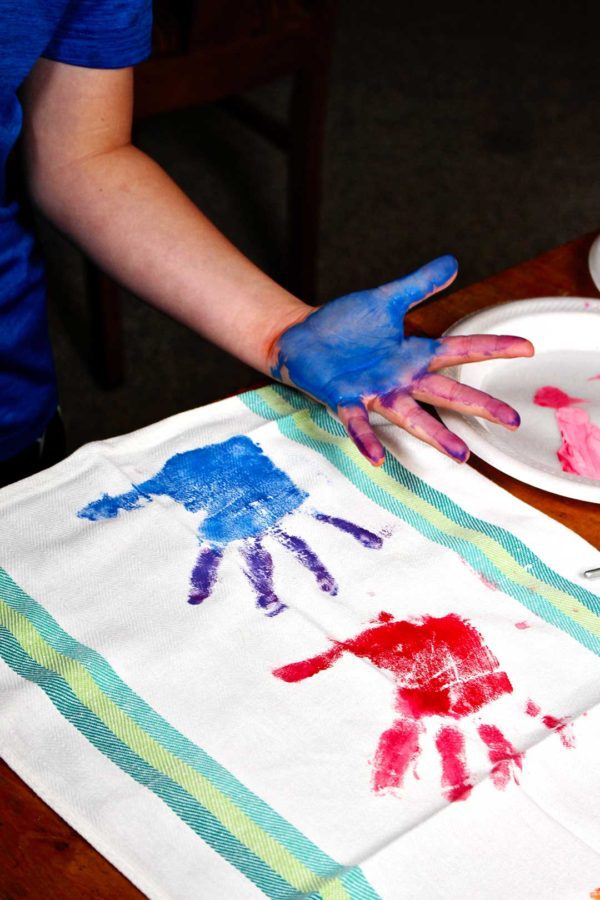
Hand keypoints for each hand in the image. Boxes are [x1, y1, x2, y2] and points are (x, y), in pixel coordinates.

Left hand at [270, 256, 533, 464]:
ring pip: (409, 416)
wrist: (300, 338)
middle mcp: (399, 378)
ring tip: (460, 454)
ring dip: (434, 435)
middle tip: (511, 419)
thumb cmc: (343, 326)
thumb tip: (452, 263)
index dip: (493, 347)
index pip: (460, 349)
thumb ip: (419, 284)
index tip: (527, 347)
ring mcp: (373, 391)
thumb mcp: (386, 299)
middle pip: (446, 393)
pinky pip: (358, 422)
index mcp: (412, 354)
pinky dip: (367, 439)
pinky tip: (377, 458)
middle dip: (479, 406)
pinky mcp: (344, 398)